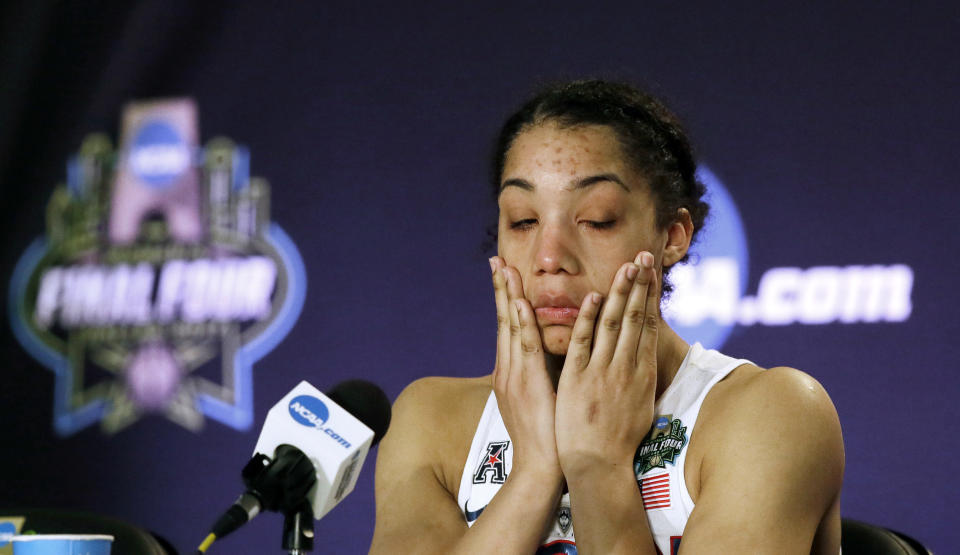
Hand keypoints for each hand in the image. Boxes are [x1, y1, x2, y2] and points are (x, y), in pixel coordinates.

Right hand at [489, 256, 563, 484]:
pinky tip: (520, 303)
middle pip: (503, 322)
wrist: (539, 469)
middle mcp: (508, 370)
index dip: (504, 300)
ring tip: (506, 270)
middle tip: (496, 262)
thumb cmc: (545, 437)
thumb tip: (543, 360)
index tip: (503, 275)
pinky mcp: (527, 384)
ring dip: (508, 297)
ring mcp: (515, 376)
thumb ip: (536, 377)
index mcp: (510, 373)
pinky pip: (525, 347)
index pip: (507, 328)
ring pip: (510, 329)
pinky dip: (522, 324)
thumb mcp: (536, 401)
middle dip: (499, 290)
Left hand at [555, 251, 659, 477]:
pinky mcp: (577, 379)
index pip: (647, 325)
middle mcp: (625, 368)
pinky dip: (588, 319)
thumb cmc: (620, 440)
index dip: (650, 296)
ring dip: (619, 293)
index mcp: (642, 373)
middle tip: (644, 256)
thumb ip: (641, 377)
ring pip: (612, 324)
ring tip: (627, 266)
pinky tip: (593, 296)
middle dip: (640, 285)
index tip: (652, 272)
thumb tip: (645, 357)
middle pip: (634, 318)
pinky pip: (582, 343)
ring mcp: (601, 372)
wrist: (599, 464)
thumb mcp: (641, 404)